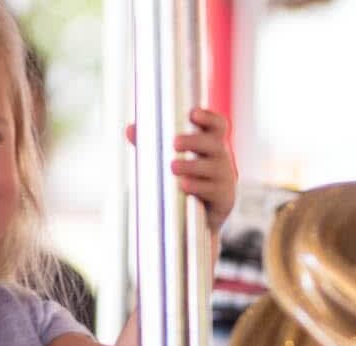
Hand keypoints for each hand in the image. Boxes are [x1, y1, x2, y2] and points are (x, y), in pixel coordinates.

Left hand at [126, 109, 239, 235]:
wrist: (196, 221)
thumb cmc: (184, 182)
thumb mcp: (169, 162)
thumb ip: (151, 145)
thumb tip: (130, 129)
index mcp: (210, 145)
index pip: (216, 126)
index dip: (208, 117)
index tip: (192, 113)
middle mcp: (221, 159)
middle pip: (213, 144)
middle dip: (195, 141)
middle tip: (175, 142)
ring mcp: (225, 179)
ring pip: (212, 168)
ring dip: (192, 166)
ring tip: (173, 166)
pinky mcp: (224, 199)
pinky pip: (212, 191)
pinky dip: (198, 187)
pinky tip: (184, 186)